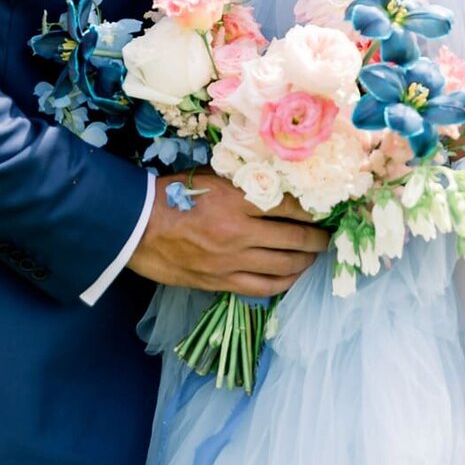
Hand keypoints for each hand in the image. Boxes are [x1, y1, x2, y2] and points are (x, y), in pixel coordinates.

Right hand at [128, 173, 328, 295]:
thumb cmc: (170, 195)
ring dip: (305, 260)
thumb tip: (273, 182)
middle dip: (317, 238)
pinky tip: (293, 276)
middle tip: (328, 236)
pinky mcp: (221, 282)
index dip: (312, 209)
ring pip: (283, 265)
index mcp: (235, 200)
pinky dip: (283, 282)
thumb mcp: (208, 176)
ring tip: (315, 256)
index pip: (288, 206)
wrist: (135, 228)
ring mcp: (231, 261)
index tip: (325, 209)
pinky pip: (262, 288)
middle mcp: (239, 232)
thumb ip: (240, 181)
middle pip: (293, 237)